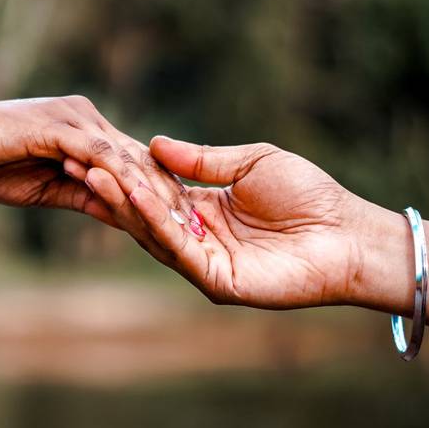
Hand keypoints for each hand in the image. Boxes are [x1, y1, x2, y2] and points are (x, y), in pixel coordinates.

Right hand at [0, 97, 201, 239]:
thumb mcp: (46, 186)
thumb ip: (83, 193)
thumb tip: (117, 213)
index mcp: (87, 130)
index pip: (135, 162)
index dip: (161, 193)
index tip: (185, 225)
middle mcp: (88, 118)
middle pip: (142, 158)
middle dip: (170, 194)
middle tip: (197, 229)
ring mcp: (74, 119)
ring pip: (128, 156)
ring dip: (155, 191)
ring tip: (178, 221)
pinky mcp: (58, 126)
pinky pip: (98, 155)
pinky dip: (120, 179)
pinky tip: (138, 203)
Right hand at [88, 136, 394, 307]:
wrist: (348, 232)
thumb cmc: (310, 195)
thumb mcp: (251, 163)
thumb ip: (202, 160)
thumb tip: (154, 145)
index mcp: (206, 210)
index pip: (155, 194)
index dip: (127, 176)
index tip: (95, 152)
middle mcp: (200, 239)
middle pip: (146, 216)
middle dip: (114, 191)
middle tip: (79, 164)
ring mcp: (206, 263)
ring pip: (155, 235)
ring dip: (126, 206)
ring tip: (98, 176)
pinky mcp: (217, 282)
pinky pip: (179, 252)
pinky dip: (156, 225)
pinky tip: (139, 197)